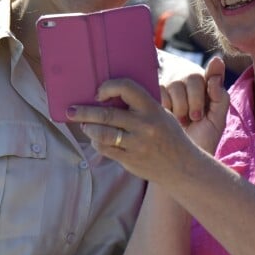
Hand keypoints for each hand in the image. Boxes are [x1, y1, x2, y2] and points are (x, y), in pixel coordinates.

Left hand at [66, 68, 228, 184]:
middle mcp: (144, 125)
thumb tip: (109, 94)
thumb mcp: (161, 113)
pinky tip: (95, 138)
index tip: (99, 92)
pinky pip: (106, 149)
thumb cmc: (169, 135)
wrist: (184, 167)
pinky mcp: (130, 160)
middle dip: (84, 112)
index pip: (126, 88)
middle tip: (71, 110)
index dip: (108, 87)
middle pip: (106, 115)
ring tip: (83, 125)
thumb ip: (140, 104)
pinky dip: (97, 142)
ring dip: (88, 128)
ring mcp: (136, 144)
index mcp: (152, 108)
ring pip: (102, 134)